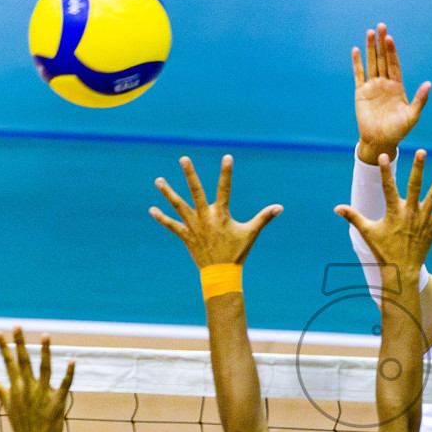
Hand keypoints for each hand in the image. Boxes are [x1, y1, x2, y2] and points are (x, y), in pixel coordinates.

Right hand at [0, 329, 73, 431]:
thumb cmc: (20, 425)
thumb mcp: (7, 405)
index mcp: (16, 388)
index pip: (8, 363)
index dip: (3, 347)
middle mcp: (28, 389)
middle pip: (23, 362)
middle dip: (19, 343)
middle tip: (17, 326)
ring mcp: (42, 395)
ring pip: (44, 369)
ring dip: (45, 352)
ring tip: (45, 335)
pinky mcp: (57, 403)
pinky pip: (64, 385)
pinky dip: (68, 373)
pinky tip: (72, 361)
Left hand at [150, 155, 281, 269]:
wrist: (221, 274)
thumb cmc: (237, 252)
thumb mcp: (251, 233)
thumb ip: (264, 217)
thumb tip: (280, 207)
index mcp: (222, 214)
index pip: (225, 189)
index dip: (226, 173)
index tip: (227, 157)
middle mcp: (205, 217)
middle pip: (196, 191)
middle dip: (190, 174)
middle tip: (183, 158)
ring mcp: (194, 226)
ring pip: (178, 206)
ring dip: (168, 192)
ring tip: (158, 180)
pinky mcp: (186, 236)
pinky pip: (171, 225)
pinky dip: (161, 218)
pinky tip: (151, 209)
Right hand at [335, 150, 431, 275]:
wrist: (401, 270)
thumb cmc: (383, 250)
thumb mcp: (367, 232)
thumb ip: (353, 217)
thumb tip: (336, 208)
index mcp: (394, 212)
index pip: (388, 187)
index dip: (385, 171)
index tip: (384, 156)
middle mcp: (410, 213)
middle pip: (415, 186)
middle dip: (418, 168)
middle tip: (422, 151)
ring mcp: (423, 220)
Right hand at [353, 23, 429, 164]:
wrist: (381, 141)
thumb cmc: (399, 131)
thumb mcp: (412, 116)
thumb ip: (420, 100)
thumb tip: (429, 84)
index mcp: (398, 86)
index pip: (394, 64)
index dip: (392, 51)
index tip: (389, 38)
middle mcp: (385, 84)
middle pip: (382, 59)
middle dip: (381, 43)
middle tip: (381, 26)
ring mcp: (372, 87)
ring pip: (371, 63)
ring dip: (369, 48)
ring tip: (369, 32)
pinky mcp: (361, 94)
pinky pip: (358, 75)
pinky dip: (357, 63)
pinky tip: (355, 50)